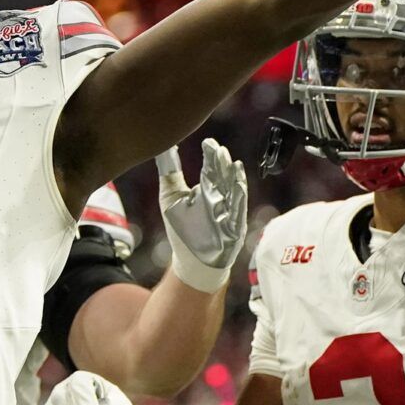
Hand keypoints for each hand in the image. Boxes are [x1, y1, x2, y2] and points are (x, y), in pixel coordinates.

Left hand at [157, 139, 248, 293]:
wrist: (193, 261)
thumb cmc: (182, 228)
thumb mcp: (171, 197)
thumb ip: (170, 172)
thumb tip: (165, 146)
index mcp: (206, 189)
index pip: (210, 168)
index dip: (211, 156)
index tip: (208, 143)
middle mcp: (220, 198)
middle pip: (223, 177)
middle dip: (221, 164)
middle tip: (218, 149)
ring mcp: (229, 213)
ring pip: (234, 191)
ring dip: (233, 178)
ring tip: (231, 163)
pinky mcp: (234, 228)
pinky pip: (238, 212)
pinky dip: (239, 199)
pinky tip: (239, 186)